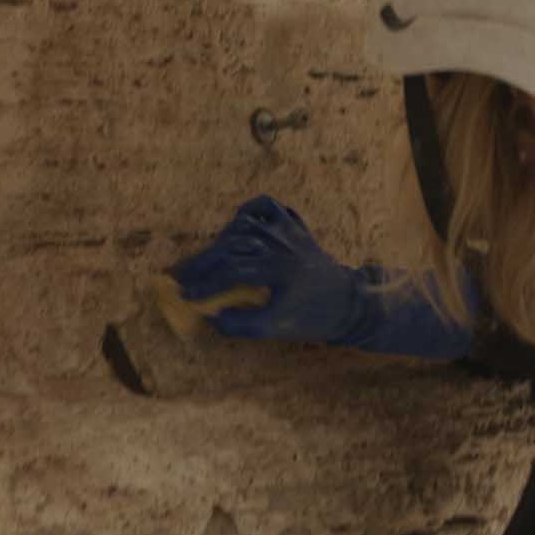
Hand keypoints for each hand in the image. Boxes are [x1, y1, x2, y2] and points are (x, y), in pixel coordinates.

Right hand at [170, 196, 365, 342]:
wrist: (352, 304)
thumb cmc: (316, 318)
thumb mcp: (278, 328)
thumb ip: (243, 325)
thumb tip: (212, 317)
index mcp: (276, 267)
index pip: (230, 271)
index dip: (204, 284)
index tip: (186, 296)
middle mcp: (280, 242)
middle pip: (230, 244)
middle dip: (202, 262)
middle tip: (181, 276)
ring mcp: (288, 231)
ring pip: (245, 223)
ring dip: (221, 239)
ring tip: (208, 260)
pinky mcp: (296, 228)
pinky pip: (269, 206)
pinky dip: (251, 210)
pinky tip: (240, 223)